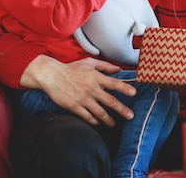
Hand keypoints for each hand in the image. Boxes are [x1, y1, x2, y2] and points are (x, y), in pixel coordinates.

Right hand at [19, 55, 135, 126]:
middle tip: (130, 115)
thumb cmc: (71, 68)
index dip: (125, 89)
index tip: (133, 93)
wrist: (51, 76)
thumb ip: (105, 66)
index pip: (114, 84)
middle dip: (122, 109)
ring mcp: (83, 99)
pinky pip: (87, 117)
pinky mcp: (74, 107)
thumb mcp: (89, 62)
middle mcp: (91, 89)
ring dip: (108, 120)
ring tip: (113, 123)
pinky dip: (94, 121)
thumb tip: (118, 69)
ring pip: (100, 112)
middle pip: (110, 101)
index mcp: (96, 77)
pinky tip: (99, 123)